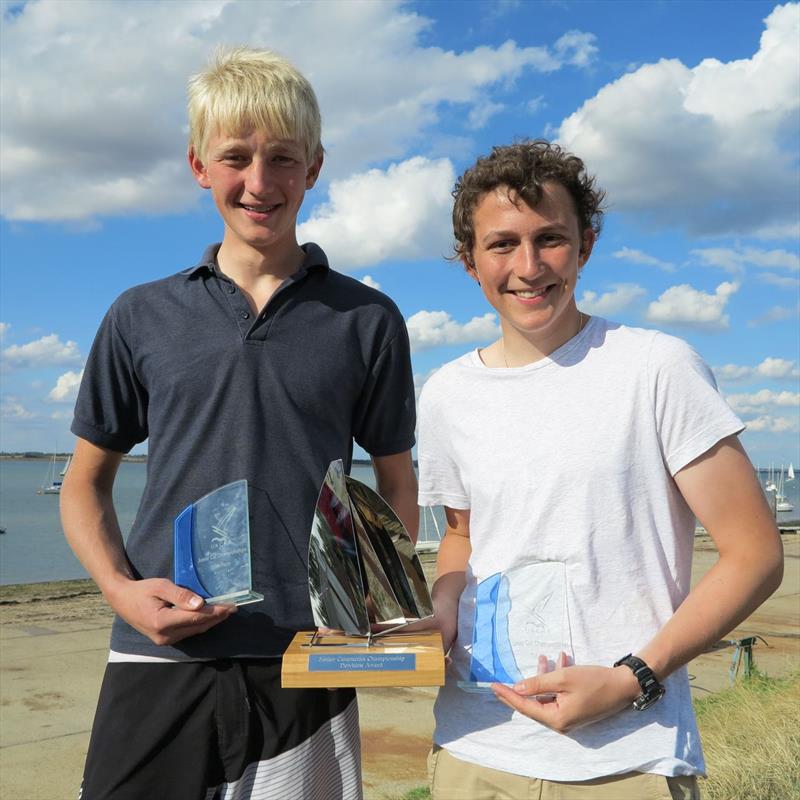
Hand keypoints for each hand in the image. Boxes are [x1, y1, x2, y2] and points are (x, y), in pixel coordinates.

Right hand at [106, 577, 235, 645]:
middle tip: (233, 607)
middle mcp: (164, 636)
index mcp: (162, 622)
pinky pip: (188, 632)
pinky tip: (211, 616)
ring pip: (195, 631)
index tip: (231, 606)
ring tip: (226, 611)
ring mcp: (165, 640)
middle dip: (217, 617)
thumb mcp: (161, 586)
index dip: (215, 612)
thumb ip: (181, 595)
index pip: (196, 617)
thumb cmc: (142, 590)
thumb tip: (201, 604)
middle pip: (198, 626)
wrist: (123, 600)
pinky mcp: (166, 640)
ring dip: (211, 621)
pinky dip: (201, 624)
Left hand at [492, 661, 639, 733]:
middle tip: (502, 679)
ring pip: (547, 696)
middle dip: (522, 687)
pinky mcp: (576, 709)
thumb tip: (517, 688)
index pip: (525, 707)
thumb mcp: (563, 678)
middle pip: (533, 703)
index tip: (492, 686)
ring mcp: (569, 717)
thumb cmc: (593, 681)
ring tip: (544, 657)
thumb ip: (538, 683)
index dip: (508, 695)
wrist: (624, 685)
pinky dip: (556, 679)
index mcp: (556, 719)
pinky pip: (559, 695)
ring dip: (544, 676)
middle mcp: (561, 722)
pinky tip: (561, 660)